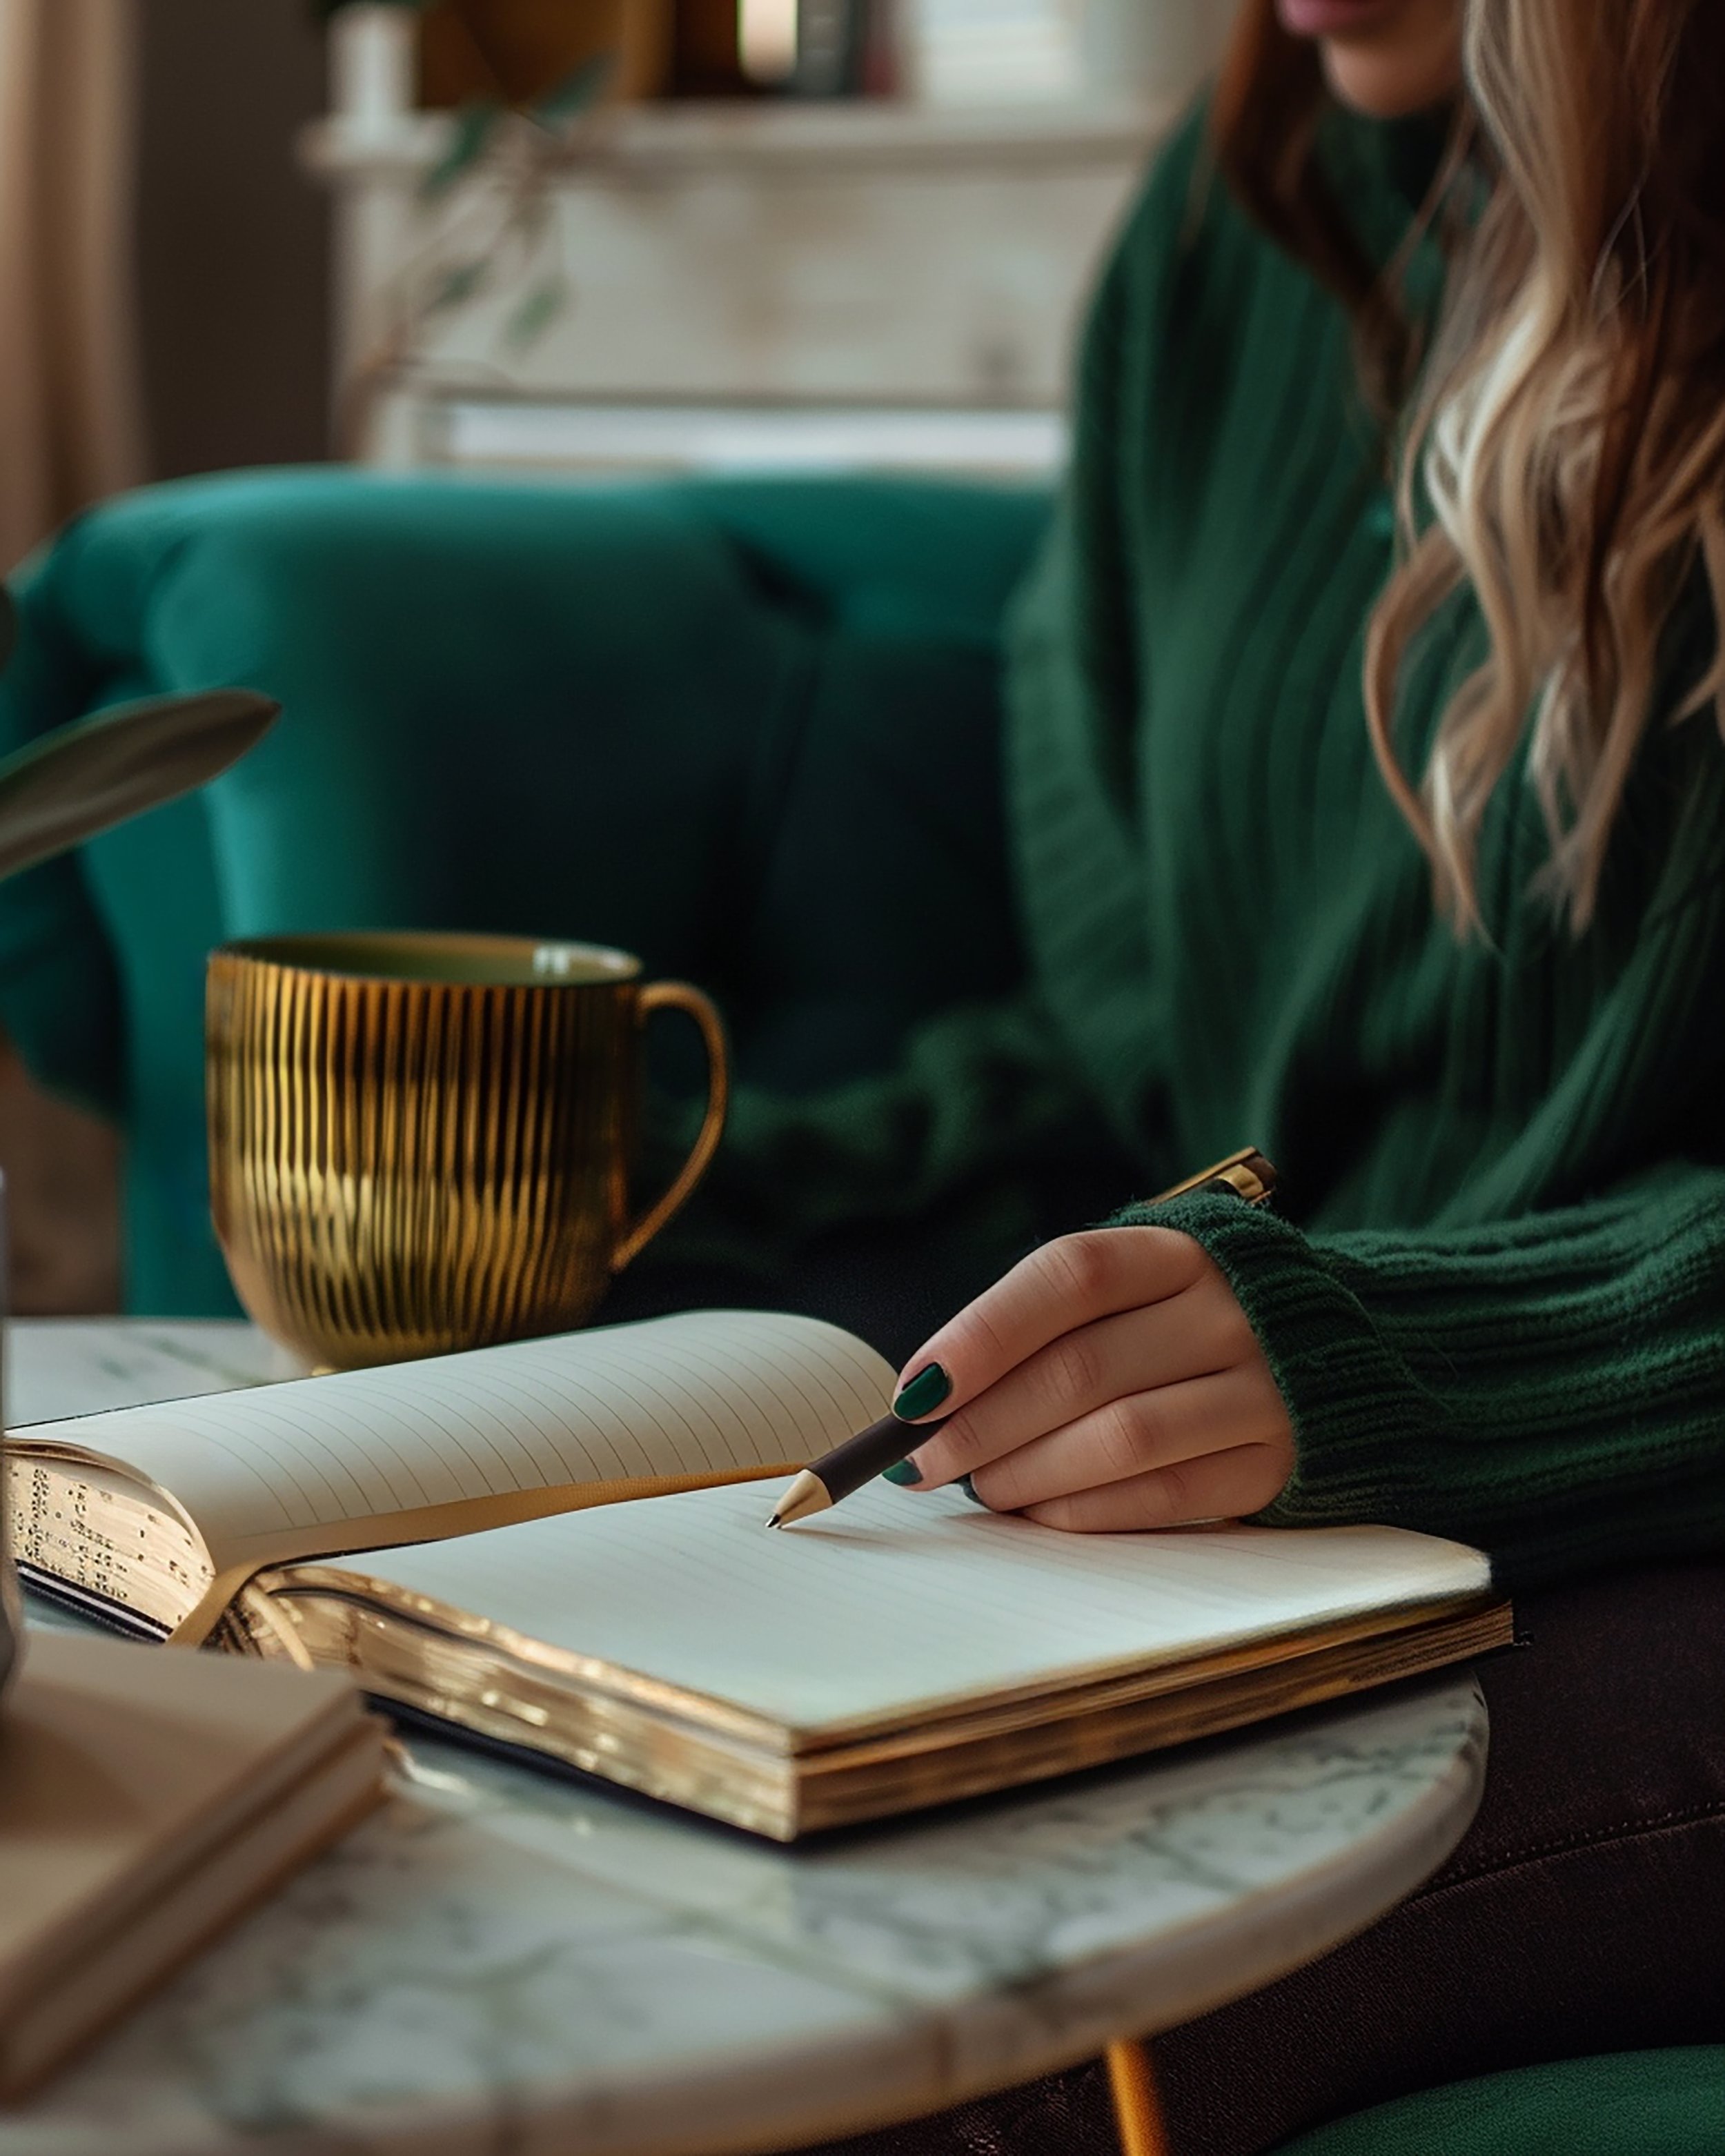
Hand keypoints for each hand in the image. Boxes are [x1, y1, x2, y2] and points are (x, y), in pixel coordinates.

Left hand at [889, 1227, 1294, 1530]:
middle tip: (921, 1457)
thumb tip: (929, 1395)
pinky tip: (1041, 1511)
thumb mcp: (1134, 1289)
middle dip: (982, 1422)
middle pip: (1081, 1368)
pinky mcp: (1274, 1463)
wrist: (1335, 1353)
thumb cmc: (1185, 1321)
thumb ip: (1046, 1325)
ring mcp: (1262, 1389)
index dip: (983, 1333)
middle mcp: (1229, 1311)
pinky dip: (1086, 1510)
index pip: (1069, 1276)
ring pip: (1120, 1438)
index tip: (916, 1389)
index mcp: (1179, 1250)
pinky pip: (1165, 1497)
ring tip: (980, 1485)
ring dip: (1028, 1471)